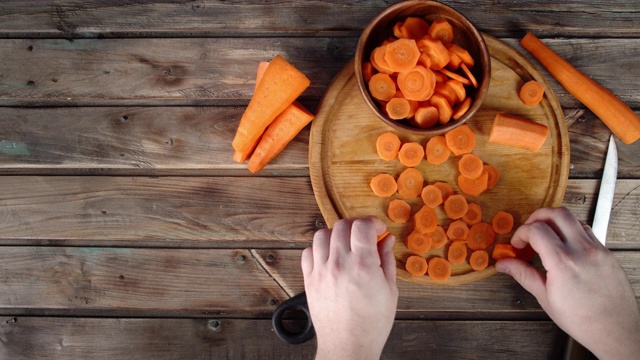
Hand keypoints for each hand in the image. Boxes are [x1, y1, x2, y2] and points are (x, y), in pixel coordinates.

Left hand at [301, 217, 397, 359]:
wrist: (348, 346)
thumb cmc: (372, 323)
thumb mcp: (390, 291)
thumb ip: (386, 260)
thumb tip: (386, 239)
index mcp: (363, 266)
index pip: (362, 226)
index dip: (372, 222)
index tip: (377, 230)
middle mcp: (339, 264)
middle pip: (342, 226)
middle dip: (356, 226)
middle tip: (364, 236)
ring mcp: (321, 271)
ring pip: (322, 234)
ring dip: (336, 234)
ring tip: (346, 245)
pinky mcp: (309, 280)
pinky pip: (308, 252)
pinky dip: (319, 249)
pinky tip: (330, 257)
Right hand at [496, 207, 639, 359]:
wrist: (616, 331)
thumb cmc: (583, 320)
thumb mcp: (546, 298)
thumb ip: (523, 274)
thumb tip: (503, 263)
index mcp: (563, 262)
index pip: (536, 230)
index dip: (521, 233)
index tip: (517, 244)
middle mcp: (582, 250)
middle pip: (557, 213)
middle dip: (538, 216)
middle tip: (529, 229)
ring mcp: (597, 249)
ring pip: (574, 218)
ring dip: (556, 222)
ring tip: (547, 237)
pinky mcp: (607, 253)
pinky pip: (587, 231)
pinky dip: (571, 231)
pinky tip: (565, 245)